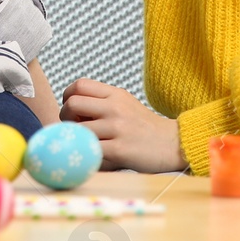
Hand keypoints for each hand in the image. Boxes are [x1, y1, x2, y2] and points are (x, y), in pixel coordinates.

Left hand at [60, 78, 186, 172]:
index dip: (68, 96)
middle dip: (66, 117)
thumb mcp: (125, 104)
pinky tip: (93, 155)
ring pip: (78, 129)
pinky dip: (86, 153)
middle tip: (74, 128)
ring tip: (85, 143)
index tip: (72, 109)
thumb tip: (71, 107)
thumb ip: (101, 101)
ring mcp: (117, 128)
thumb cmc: (144, 126)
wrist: (172, 144)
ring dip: (76, 138)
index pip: (79, 85)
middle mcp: (115, 107)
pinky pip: (90, 149)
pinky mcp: (119, 149)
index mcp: (115, 94)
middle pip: (73, 104)